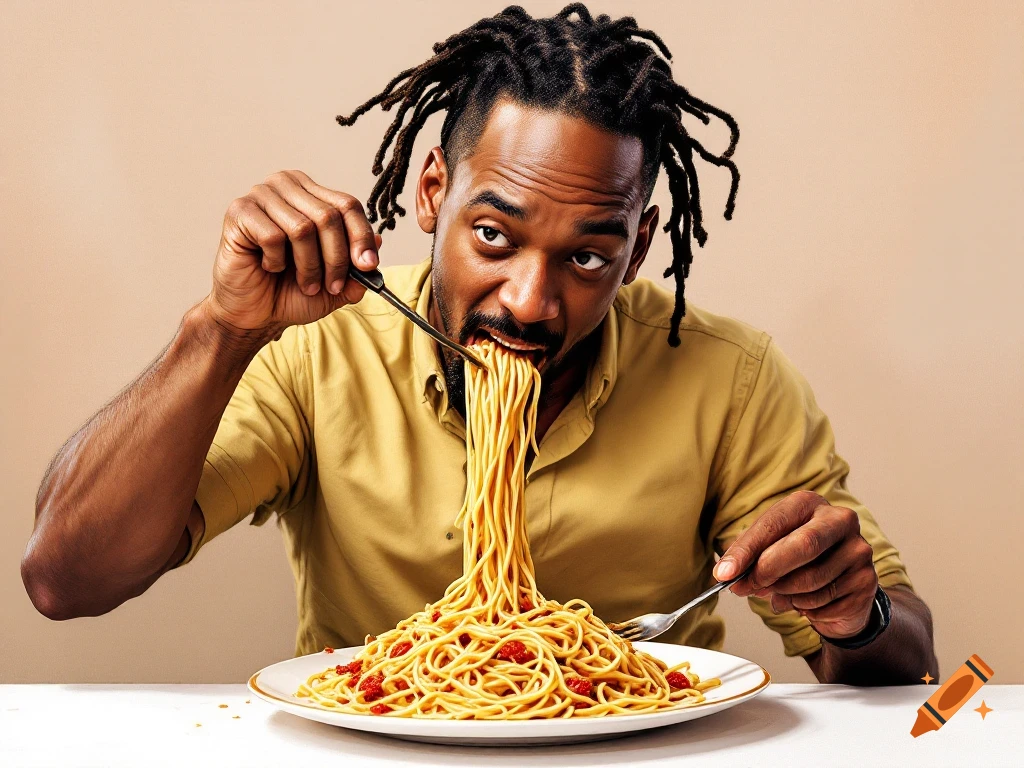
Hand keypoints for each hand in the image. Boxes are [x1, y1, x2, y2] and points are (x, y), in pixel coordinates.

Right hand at [205, 170, 381, 339]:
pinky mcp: (239, 211)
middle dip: (336, 260)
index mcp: (312, 194)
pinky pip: (272, 236)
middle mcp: (287, 186)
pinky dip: (276, 261)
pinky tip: (268, 266)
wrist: (254, 314)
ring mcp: (261, 195)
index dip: (361, 237)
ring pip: (302, 228)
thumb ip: (358, 268)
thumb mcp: (336, 285)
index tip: (367, 265)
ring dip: (308, 266)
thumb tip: (378, 241)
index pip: (348, 205)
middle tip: (330, 286)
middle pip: (329, 216)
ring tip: (304, 283)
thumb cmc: (290, 292)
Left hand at [713, 490, 878, 638]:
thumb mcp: (768, 547)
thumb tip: (726, 574)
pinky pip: (826, 603)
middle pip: (804, 545)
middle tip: (747, 587)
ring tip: (779, 594)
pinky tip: (804, 604)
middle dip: (769, 571)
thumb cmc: (798, 559)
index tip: (725, 573)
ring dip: (785, 594)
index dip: (747, 550)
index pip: (775, 523)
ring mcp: (858, 550)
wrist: (840, 586)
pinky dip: (805, 609)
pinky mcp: (866, 582)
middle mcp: (840, 520)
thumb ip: (747, 557)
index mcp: (810, 503)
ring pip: (812, 580)